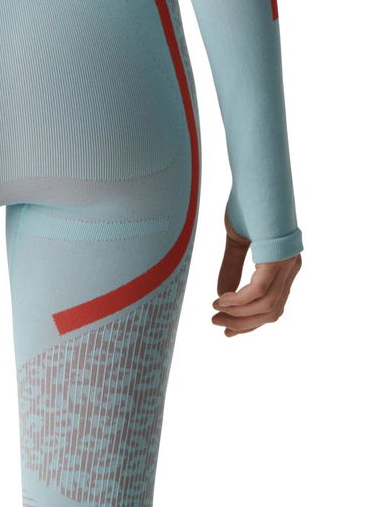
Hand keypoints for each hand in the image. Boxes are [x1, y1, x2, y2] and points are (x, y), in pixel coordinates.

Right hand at [211, 206, 301, 336]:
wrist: (256, 177)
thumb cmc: (248, 204)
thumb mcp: (237, 242)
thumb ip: (232, 268)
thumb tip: (222, 296)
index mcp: (284, 264)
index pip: (273, 306)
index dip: (251, 322)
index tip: (228, 329)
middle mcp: (291, 267)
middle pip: (271, 311)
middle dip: (244, 323)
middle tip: (218, 324)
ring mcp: (287, 263)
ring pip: (266, 305)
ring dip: (239, 315)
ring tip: (216, 313)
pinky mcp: (277, 258)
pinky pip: (259, 290)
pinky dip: (239, 299)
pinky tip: (222, 299)